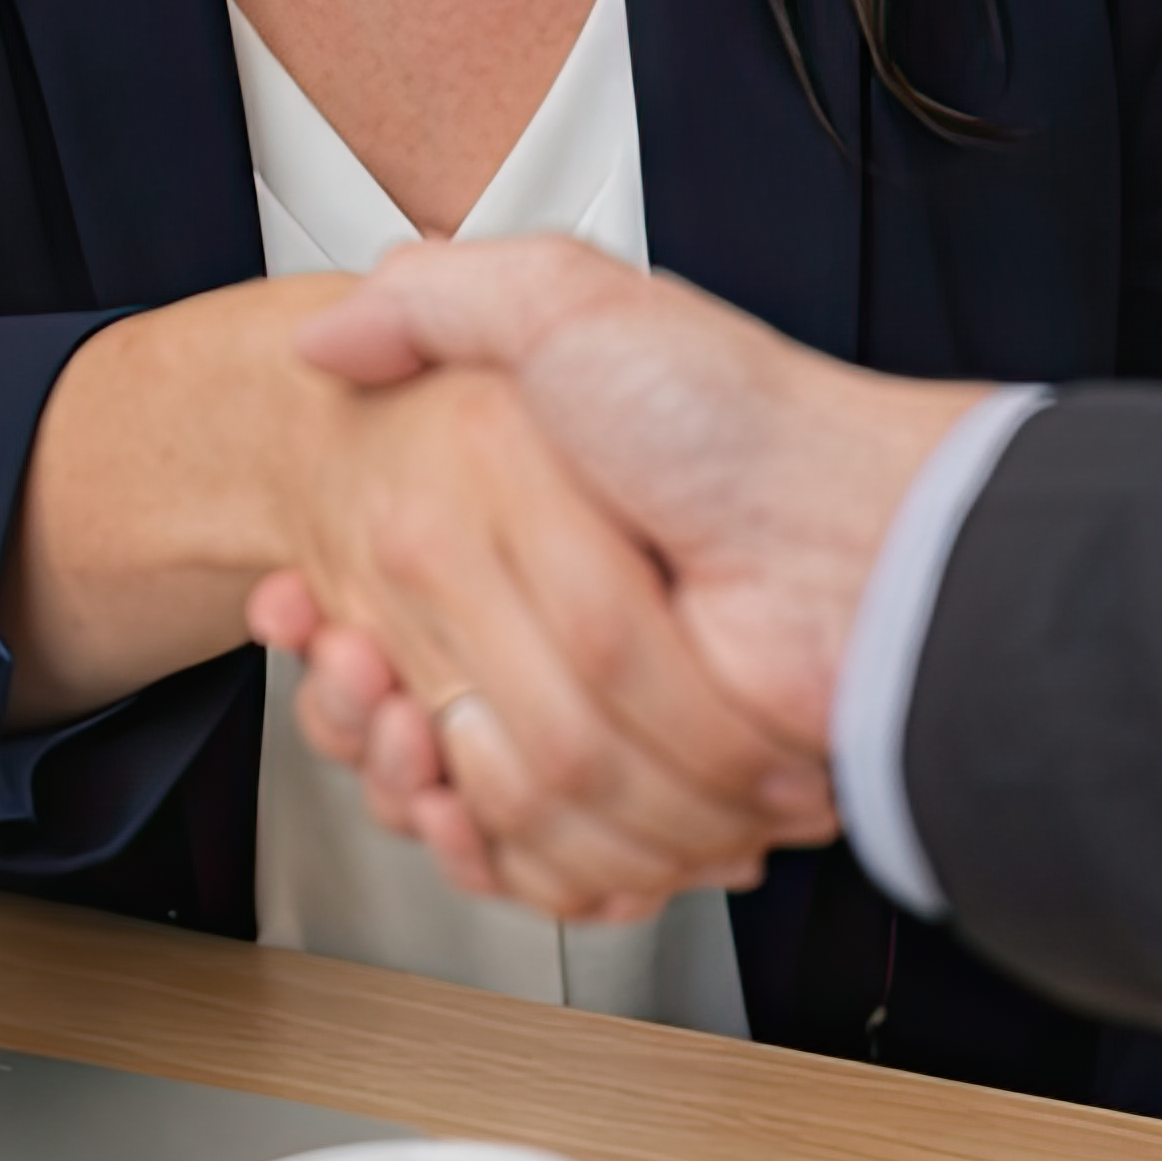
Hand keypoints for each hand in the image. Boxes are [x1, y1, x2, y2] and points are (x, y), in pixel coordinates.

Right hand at [5, 264, 822, 914]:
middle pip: (402, 710)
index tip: (308, 614)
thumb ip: (435, 297)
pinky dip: (497, 856)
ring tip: (403, 737)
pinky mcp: (654, 800)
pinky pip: (539, 863)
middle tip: (356, 672)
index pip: (380, 608)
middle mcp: (558, 623)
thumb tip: (328, 338)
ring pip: (452, 794)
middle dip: (359, 707)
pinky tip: (457, 808)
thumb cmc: (727, 418)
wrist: (853, 534)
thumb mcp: (565, 303)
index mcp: (522, 527)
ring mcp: (606, 714)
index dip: (330, 627)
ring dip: (409, 782)